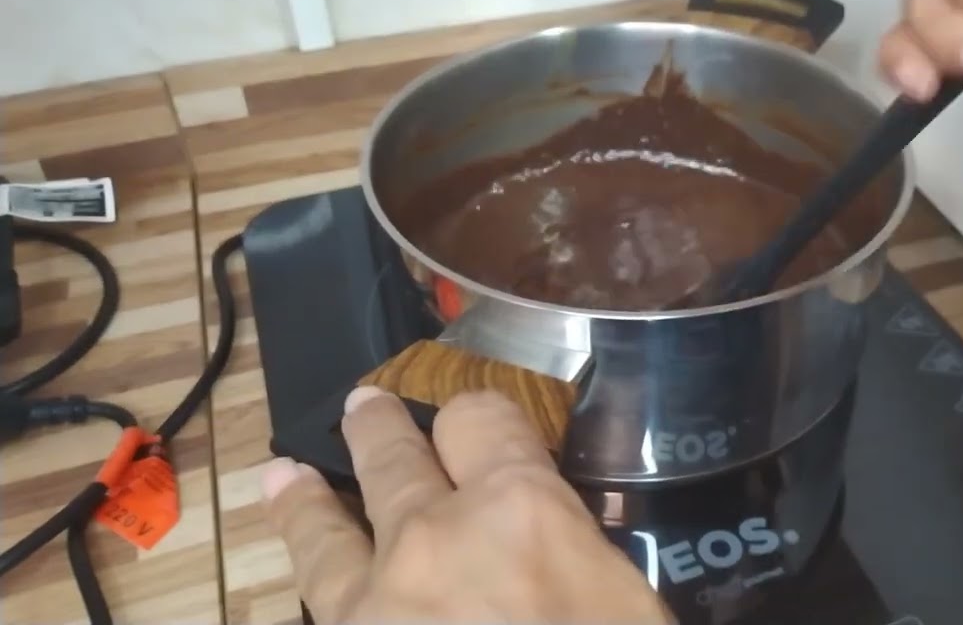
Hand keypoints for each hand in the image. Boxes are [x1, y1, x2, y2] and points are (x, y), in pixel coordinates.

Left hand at [259, 387, 671, 623]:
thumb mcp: (625, 608)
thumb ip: (577, 561)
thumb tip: (553, 556)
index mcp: (521, 511)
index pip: (482, 418)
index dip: (476, 413)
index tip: (470, 418)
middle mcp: (431, 537)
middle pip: (392, 457)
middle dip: (378, 430)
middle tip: (364, 411)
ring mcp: (370, 606)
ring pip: (324, 534)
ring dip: (307, 504)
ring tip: (284, 482)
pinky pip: (312, 610)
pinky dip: (307, 595)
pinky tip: (300, 598)